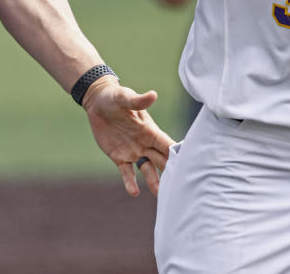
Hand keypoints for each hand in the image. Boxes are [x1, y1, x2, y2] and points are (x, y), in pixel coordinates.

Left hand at [82, 76, 173, 196]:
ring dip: (153, 181)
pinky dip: (130, 182)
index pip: (168, 145)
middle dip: (171, 172)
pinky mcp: (119, 157)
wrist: (98, 103)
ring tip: (159, 194)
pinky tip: (134, 192)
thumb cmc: (114, 97)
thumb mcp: (124, 97)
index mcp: (150, 130)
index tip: (191, 166)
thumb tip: (153, 95)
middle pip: (162, 160)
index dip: (178, 155)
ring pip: (147, 169)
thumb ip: (138, 100)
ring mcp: (133, 151)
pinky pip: (127, 172)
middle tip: (183, 186)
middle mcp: (145, 143)